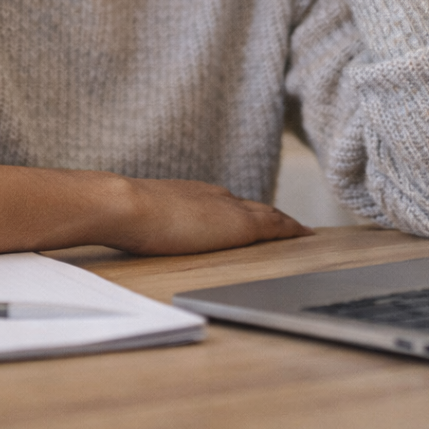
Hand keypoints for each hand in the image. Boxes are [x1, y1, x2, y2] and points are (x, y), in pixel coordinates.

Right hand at [106, 175, 312, 255]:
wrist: (126, 206)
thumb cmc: (121, 214)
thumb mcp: (136, 216)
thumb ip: (143, 218)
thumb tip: (124, 223)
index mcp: (190, 194)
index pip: (224, 202)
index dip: (241, 210)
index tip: (253, 215)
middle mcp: (213, 195)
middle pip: (250, 205)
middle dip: (268, 214)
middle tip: (289, 224)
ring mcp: (227, 207)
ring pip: (267, 212)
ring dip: (284, 221)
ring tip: (303, 231)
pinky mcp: (240, 225)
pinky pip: (276, 225)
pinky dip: (292, 229)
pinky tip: (306, 235)